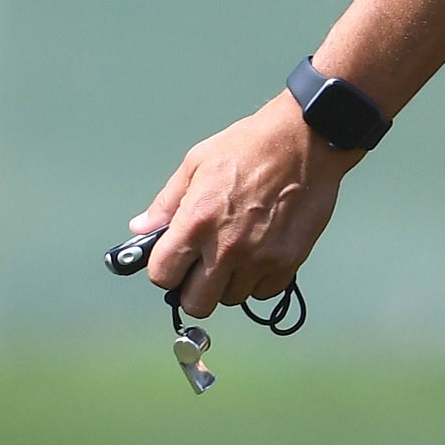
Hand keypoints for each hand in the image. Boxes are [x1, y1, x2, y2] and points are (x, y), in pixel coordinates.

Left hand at [134, 93, 356, 318]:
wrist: (304, 140)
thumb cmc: (249, 146)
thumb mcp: (197, 163)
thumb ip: (166, 203)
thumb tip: (140, 228)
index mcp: (197, 220)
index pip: (163, 275)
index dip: (164, 270)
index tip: (172, 260)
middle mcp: (227, 247)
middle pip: (196, 303)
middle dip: (193, 288)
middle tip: (201, 266)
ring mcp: (260, 259)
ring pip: (231, 298)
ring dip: (227, 283)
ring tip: (234, 250)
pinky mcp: (288, 262)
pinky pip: (263, 292)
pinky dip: (257, 280)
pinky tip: (258, 252)